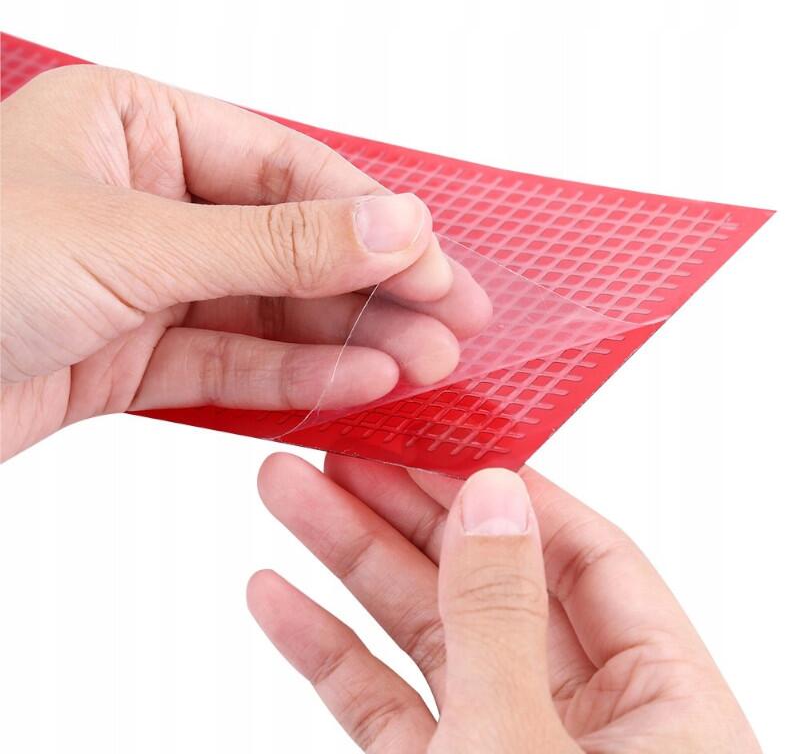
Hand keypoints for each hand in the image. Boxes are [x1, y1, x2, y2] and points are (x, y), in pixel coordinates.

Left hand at [1, 66, 489, 458]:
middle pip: (291, 243)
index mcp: (138, 127)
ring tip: (423, 364)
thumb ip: (273, 242)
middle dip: (375, 287)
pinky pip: (231, 363)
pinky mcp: (134, 355)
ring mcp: (145, 283)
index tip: (434, 260)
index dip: (370, 220)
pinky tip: (356, 387)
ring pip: (270, 310)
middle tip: (452, 320)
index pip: (287, 170)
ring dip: (348, 341)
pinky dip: (294, 379)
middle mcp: (148, 200)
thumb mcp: (134, 242)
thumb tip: (392, 226)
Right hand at [247, 454, 759, 752]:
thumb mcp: (525, 746)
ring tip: (286, 498)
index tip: (436, 439)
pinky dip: (327, 652)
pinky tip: (277, 600)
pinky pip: (383, 705)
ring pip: (425, 633)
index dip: (509, 488)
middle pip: (487, 580)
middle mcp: (586, 718)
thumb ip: (505, 612)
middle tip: (337, 453)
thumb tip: (495, 493)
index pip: (586, 553)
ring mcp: (506, 748)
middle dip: (403, 512)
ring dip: (349, 564)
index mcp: (663, 703)